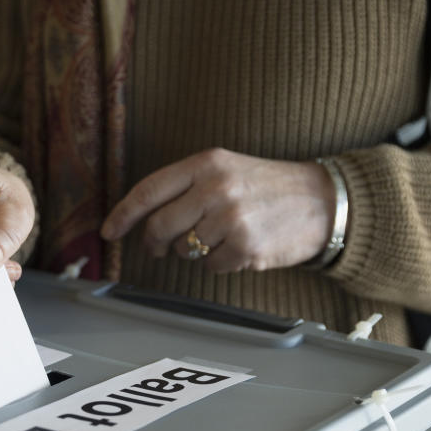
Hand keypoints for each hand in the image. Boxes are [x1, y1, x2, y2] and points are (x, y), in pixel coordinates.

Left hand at [100, 149, 336, 272]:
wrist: (321, 201)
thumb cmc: (268, 187)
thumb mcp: (227, 169)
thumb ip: (188, 187)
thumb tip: (146, 218)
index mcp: (206, 164)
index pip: (149, 190)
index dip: (123, 214)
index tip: (108, 231)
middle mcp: (216, 188)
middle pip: (160, 226)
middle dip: (155, 242)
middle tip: (160, 248)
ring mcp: (230, 219)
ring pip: (186, 250)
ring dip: (196, 251)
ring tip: (223, 236)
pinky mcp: (245, 247)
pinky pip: (211, 266)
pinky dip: (221, 263)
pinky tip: (241, 247)